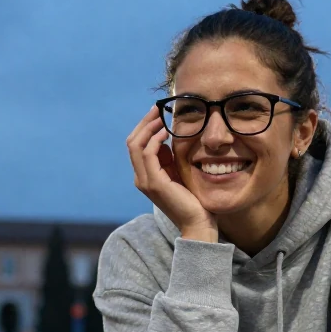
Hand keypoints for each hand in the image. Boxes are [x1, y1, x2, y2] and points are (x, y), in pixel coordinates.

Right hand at [127, 106, 217, 241]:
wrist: (198, 222)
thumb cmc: (192, 199)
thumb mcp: (178, 172)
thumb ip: (168, 157)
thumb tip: (166, 135)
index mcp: (145, 175)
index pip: (136, 145)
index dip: (145, 127)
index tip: (158, 113)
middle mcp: (140, 178)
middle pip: (132, 142)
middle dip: (144, 123)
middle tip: (157, 109)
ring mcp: (145, 181)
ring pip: (136, 145)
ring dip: (149, 128)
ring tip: (161, 118)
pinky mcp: (154, 183)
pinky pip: (148, 154)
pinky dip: (154, 139)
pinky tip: (166, 133)